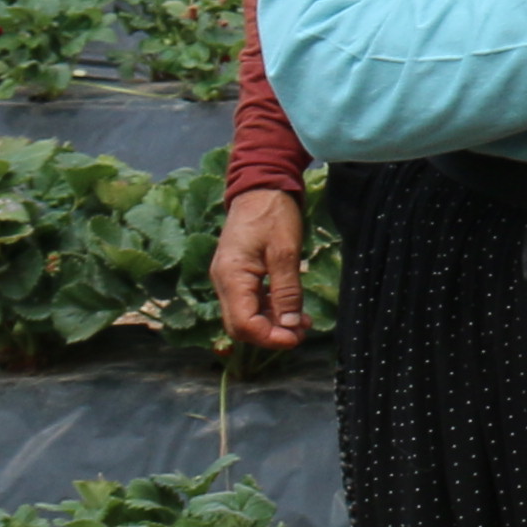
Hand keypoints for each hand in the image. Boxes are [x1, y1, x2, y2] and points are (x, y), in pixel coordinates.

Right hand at [208, 182, 310, 350]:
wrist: (260, 188)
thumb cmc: (273, 215)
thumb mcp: (285, 252)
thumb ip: (286, 291)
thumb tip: (289, 324)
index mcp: (231, 276)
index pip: (243, 324)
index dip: (269, 337)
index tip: (295, 338)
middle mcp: (224, 282)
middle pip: (241, 325)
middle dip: (271, 334)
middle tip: (301, 332)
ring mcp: (229, 279)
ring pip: (246, 315)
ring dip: (273, 324)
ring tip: (302, 322)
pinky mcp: (239, 275)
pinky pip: (251, 302)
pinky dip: (270, 310)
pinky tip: (292, 310)